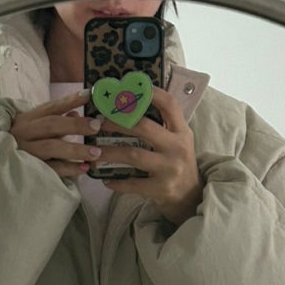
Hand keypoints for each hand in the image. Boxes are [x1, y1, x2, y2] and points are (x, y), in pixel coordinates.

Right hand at [9, 90, 103, 178]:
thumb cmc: (19, 142)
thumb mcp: (33, 128)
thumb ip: (55, 121)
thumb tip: (75, 113)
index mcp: (28, 119)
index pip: (51, 107)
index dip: (70, 100)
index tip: (88, 95)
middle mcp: (25, 133)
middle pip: (51, 125)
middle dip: (75, 125)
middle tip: (97, 126)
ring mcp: (26, 152)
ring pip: (50, 147)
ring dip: (75, 149)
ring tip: (96, 152)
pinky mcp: (28, 171)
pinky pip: (50, 169)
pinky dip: (68, 168)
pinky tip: (84, 168)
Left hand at [96, 86, 202, 225]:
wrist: (190, 197)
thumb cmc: (178, 163)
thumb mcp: (179, 141)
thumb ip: (163, 125)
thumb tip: (131, 104)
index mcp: (182, 132)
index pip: (169, 105)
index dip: (150, 93)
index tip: (127, 88)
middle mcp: (178, 147)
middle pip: (143, 127)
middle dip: (117, 122)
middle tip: (98, 122)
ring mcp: (169, 168)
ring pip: (133, 155)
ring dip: (109, 152)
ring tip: (94, 151)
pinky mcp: (161, 188)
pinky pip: (132, 183)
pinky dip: (116, 182)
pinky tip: (105, 180)